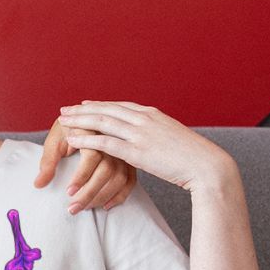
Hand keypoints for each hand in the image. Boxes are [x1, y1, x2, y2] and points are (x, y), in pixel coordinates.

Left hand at [35, 117, 136, 212]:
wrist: (85, 118)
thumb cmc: (67, 130)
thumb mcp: (54, 141)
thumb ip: (48, 162)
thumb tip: (39, 185)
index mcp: (94, 132)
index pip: (92, 157)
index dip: (81, 176)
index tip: (69, 192)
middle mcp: (112, 142)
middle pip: (107, 171)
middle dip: (89, 193)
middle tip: (72, 209)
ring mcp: (122, 152)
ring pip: (119, 178)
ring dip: (102, 197)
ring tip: (84, 208)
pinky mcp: (127, 161)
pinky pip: (130, 180)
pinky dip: (120, 195)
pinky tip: (106, 206)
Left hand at [57, 102, 235, 191]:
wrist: (206, 166)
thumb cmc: (190, 157)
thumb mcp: (171, 139)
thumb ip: (155, 135)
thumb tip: (148, 140)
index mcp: (153, 114)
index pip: (120, 106)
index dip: (100, 105)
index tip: (84, 104)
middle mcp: (145, 119)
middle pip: (107, 109)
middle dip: (83, 109)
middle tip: (64, 109)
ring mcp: (141, 134)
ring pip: (103, 122)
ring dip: (80, 120)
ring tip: (63, 122)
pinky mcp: (137, 151)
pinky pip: (105, 143)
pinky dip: (86, 140)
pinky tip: (72, 140)